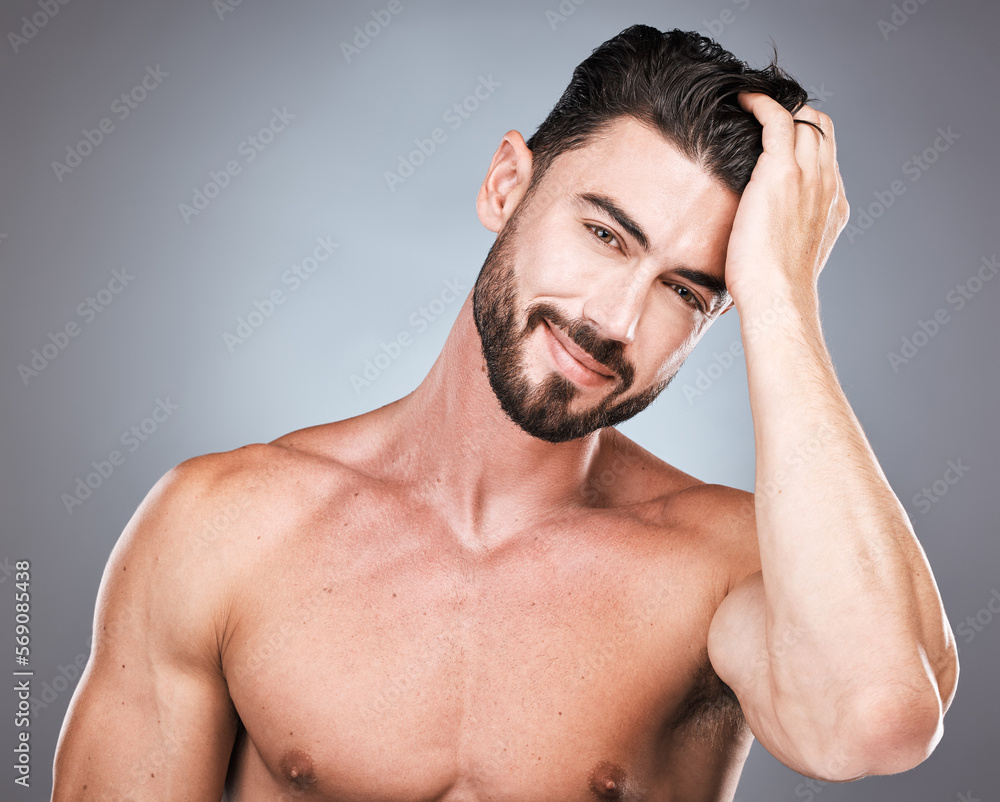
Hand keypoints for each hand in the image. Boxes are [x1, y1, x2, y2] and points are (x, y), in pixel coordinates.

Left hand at [724, 92, 849, 309]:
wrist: (779, 298)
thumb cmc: (773, 290)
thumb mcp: (789, 257)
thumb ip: (785, 236)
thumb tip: (762, 238)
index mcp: (833, 204)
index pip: (826, 155)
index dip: (806, 138)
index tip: (780, 136)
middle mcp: (827, 185)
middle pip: (821, 129)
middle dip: (796, 115)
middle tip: (763, 114)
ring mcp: (809, 176)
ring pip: (805, 120)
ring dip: (780, 106)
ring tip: (751, 105)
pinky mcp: (782, 172)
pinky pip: (777, 120)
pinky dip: (761, 104)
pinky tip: (743, 101)